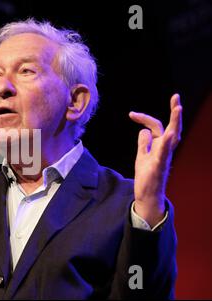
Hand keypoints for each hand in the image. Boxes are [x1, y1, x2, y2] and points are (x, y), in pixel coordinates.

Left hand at [129, 94, 182, 227]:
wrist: (146, 194)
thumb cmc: (146, 175)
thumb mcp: (141, 155)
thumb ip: (143, 143)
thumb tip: (143, 131)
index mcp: (159, 145)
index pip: (155, 126)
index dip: (144, 118)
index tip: (131, 114)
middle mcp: (165, 149)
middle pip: (172, 127)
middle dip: (175, 112)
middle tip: (176, 96)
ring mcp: (164, 157)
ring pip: (173, 138)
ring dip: (175, 123)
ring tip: (178, 109)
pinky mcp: (159, 166)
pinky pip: (164, 154)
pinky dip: (166, 144)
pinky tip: (168, 135)